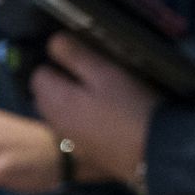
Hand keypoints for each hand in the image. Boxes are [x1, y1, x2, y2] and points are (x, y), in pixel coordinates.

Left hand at [30, 33, 157, 185]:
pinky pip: (75, 127)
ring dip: (74, 100)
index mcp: (53, 100)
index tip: (83, 60)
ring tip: (105, 94)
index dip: (58, 62)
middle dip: (63, 81)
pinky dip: (84, 118)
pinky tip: (108, 116)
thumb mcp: (104, 72)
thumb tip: (52, 42)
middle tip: (96, 75)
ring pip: (61, 111)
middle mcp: (54, 122)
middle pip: (47, 94)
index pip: (38, 73)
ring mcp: (69, 139)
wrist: (156, 152)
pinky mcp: (85, 151)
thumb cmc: (129, 106)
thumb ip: (74, 55)